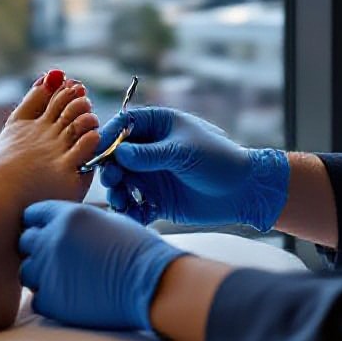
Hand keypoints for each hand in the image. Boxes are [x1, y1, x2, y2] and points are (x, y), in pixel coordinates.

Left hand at [18, 201, 187, 331]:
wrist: (151, 284)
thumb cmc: (137, 250)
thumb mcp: (105, 220)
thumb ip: (76, 222)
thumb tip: (63, 227)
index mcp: (66, 215)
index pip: (32, 215)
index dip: (38, 224)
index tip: (46, 233)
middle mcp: (52, 239)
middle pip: (25, 242)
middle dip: (37, 249)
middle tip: (56, 259)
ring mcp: (49, 271)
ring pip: (26, 271)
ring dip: (40, 275)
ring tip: (64, 279)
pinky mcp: (53, 301)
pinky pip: (36, 299)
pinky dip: (49, 299)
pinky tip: (69, 297)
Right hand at [96, 107, 288, 232]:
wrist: (244, 191)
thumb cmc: (218, 160)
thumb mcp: (183, 152)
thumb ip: (149, 154)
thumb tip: (119, 153)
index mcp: (157, 125)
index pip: (123, 125)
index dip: (107, 136)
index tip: (97, 151)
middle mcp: (149, 149)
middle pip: (117, 156)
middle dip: (110, 168)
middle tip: (112, 180)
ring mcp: (152, 174)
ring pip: (123, 181)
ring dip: (117, 191)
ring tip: (121, 201)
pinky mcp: (157, 198)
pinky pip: (136, 204)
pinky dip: (131, 210)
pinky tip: (134, 215)